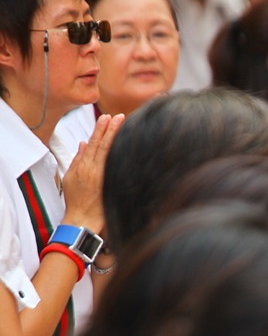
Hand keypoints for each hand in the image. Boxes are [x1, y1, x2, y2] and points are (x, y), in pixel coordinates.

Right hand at [63, 113, 123, 235]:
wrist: (82, 219)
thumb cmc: (75, 199)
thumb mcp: (70, 176)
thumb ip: (78, 158)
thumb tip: (84, 142)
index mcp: (84, 166)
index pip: (93, 143)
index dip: (99, 129)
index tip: (106, 117)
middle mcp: (94, 169)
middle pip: (103, 145)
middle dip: (111, 129)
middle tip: (119, 116)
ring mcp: (103, 177)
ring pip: (111, 154)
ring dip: (117, 139)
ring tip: (124, 126)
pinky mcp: (110, 185)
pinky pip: (117, 168)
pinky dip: (122, 156)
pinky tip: (129, 147)